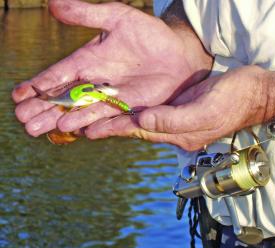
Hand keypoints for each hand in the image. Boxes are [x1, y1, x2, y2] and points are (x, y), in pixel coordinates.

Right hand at [12, 0, 211, 136]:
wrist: (179, 54)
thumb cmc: (151, 35)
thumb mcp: (118, 17)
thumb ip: (86, 14)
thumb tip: (52, 3)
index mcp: (88, 60)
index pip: (58, 75)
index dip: (38, 84)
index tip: (18, 95)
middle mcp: (96, 82)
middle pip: (64, 97)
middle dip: (43, 108)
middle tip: (23, 118)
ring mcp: (111, 98)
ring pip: (80, 111)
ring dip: (60, 119)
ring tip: (38, 129)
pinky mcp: (128, 109)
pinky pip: (106, 118)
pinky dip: (92, 125)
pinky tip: (77, 132)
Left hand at [85, 66, 274, 150]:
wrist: (252, 93)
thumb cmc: (234, 100)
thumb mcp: (206, 110)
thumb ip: (175, 119)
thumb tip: (145, 120)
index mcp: (179, 132)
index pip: (140, 131)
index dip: (116, 129)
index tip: (91, 131)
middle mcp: (173, 129)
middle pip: (135, 128)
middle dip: (111, 127)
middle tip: (84, 127)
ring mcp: (175, 118)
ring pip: (140, 120)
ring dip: (118, 119)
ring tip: (96, 118)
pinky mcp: (178, 107)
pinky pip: (150, 111)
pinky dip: (133, 110)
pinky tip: (123, 107)